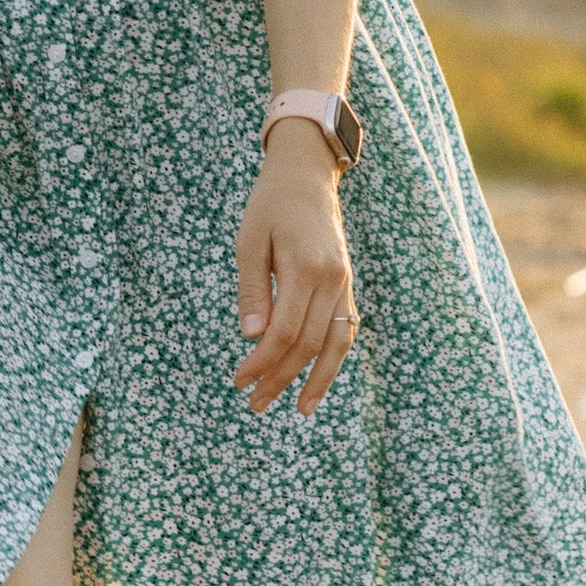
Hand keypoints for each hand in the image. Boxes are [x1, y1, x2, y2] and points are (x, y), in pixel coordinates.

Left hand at [234, 128, 357, 416]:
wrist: (307, 176)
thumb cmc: (270, 206)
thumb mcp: (250, 241)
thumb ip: (252, 290)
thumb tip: (251, 338)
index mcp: (306, 268)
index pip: (284, 332)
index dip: (261, 363)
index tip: (239, 381)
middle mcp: (332, 280)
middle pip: (308, 345)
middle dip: (281, 378)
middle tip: (255, 404)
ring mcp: (344, 284)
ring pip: (335, 345)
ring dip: (317, 381)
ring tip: (298, 409)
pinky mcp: (347, 286)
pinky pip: (346, 331)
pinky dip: (333, 360)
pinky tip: (317, 380)